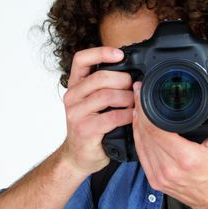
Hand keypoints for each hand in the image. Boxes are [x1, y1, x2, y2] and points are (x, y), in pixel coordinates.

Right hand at [60, 46, 134, 174]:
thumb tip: (133, 73)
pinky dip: (127, 115)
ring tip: (135, 104)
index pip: (81, 59)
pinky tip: (133, 117)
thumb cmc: (91, 128)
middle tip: (134, 89)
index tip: (120, 55)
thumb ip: (106, 87)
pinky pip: (112, 116)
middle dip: (124, 81)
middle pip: (101, 77)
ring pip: (107, 95)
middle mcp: (72, 97)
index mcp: (75, 86)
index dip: (101, 52)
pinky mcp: (85, 129)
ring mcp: (76, 113)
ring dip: (128, 99)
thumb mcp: (94, 103)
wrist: (79, 156)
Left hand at [131, 81, 207, 208]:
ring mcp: (160, 178)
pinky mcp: (155, 182)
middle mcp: (169, 170)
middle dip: (139, 112)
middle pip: (144, 134)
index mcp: (186, 158)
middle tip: (138, 95)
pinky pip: (141, 156)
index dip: (145, 109)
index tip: (143, 93)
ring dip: (136, 124)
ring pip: (139, 145)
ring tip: (138, 107)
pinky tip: (139, 128)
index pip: (155, 129)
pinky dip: (139, 140)